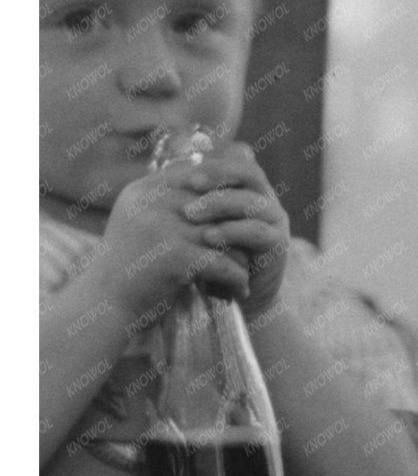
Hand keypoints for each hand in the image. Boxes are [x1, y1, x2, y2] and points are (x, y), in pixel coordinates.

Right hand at [90, 161, 250, 324]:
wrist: (104, 304)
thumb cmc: (131, 262)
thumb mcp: (142, 218)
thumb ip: (171, 196)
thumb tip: (215, 171)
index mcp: (144, 190)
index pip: (200, 176)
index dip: (225, 193)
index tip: (241, 215)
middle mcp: (152, 203)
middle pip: (217, 204)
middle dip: (238, 224)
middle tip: (255, 241)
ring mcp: (163, 228)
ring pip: (225, 234)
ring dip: (242, 254)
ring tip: (251, 267)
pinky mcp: (174, 257)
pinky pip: (222, 262)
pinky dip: (236, 277)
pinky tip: (241, 290)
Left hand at [177, 140, 291, 314]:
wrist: (236, 299)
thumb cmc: (213, 259)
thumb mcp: (200, 228)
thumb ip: (193, 203)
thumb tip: (163, 175)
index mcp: (249, 192)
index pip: (237, 164)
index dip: (213, 164)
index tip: (182, 171)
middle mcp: (266, 201)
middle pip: (250, 174)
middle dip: (219, 175)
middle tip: (190, 183)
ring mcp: (274, 222)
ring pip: (253, 201)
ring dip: (220, 203)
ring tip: (189, 213)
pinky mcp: (277, 245)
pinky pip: (257, 231)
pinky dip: (232, 231)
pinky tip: (207, 236)